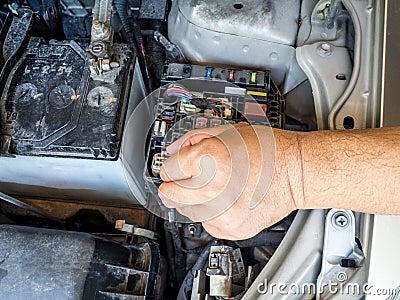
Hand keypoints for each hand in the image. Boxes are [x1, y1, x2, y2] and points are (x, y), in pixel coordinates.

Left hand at [158, 124, 303, 239]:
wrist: (296, 172)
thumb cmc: (268, 150)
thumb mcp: (228, 132)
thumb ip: (194, 139)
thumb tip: (174, 149)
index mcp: (209, 159)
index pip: (166, 170)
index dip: (173, 165)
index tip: (178, 166)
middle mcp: (212, 188)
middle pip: (168, 195)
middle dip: (175, 185)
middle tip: (188, 178)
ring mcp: (221, 212)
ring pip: (184, 211)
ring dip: (192, 200)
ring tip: (213, 188)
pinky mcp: (230, 228)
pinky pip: (204, 223)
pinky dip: (210, 213)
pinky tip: (225, 199)